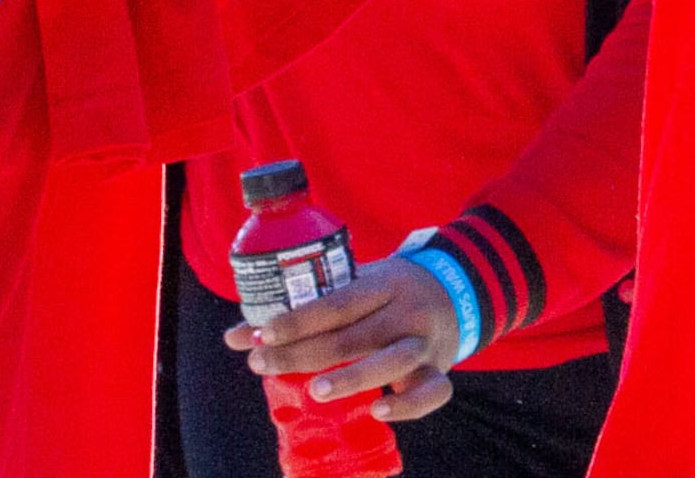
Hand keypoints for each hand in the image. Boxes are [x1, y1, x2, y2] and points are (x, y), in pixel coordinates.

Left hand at [228, 255, 463, 423]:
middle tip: (263, 364)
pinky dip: (408, 405)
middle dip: (304, 353)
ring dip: (352, 378)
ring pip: (393, 361)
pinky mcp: (440, 370)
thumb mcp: (354, 284)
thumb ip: (302, 309)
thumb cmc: (389, 292)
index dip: (299, 319)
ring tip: (315, 391)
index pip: (338, 302)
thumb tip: (235, 335)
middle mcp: (407, 311)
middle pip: (354, 336)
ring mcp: (426, 342)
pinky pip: (432, 392)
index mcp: (384, 283)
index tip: (261, 334)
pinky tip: (378, 411)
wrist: (459, 289)